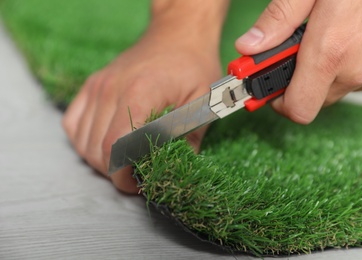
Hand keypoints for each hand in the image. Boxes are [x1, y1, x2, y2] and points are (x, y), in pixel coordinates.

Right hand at [62, 1, 225, 192]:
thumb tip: (177, 170)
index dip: (123, 176)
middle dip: (114, 172)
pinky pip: (73, 123)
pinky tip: (103, 143)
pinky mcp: (92, 85)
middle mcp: (111, 90)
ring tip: (122, 162)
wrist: (177, 33)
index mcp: (140, 94)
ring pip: (82, 141)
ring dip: (100, 160)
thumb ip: (190, 138)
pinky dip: (84, 141)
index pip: (116, 148)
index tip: (139, 183)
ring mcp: (98, 86)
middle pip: (96, 150)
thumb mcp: (204, 101)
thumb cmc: (193, 64)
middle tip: (135, 175)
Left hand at [236, 0, 361, 123]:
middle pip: (313, 99)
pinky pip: (356, 81)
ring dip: (324, 72)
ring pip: (334, 89)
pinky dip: (346, 67)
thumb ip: (277, 20)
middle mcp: (358, 69)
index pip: (298, 108)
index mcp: (331, 51)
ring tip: (330, 38)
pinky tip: (348, 41)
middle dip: (299, 80)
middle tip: (299, 51)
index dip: (279, 101)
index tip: (269, 87)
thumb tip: (249, 47)